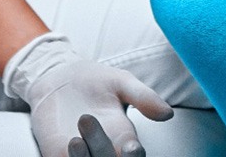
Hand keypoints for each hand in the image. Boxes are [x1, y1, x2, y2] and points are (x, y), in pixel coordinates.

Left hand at [4, 35, 171, 156]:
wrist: (59, 76)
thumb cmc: (95, 81)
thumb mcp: (121, 82)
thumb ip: (143, 96)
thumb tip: (168, 114)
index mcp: (124, 137)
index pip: (134, 156)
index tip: (132, 147)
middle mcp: (104, 149)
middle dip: (102, 151)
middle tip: (87, 120)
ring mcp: (81, 154)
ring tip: (75, 139)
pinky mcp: (58, 154)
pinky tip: (68, 144)